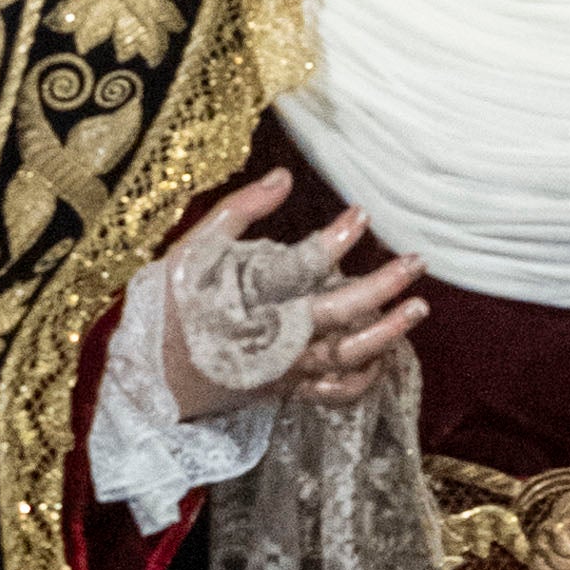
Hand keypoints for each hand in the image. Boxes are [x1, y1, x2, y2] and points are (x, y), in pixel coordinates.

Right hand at [154, 173, 425, 427]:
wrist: (151, 376)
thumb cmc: (174, 304)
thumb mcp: (195, 248)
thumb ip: (241, 210)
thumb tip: (285, 177)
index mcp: (249, 296)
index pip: (301, 265)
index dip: (335, 240)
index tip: (362, 215)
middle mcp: (273, 335)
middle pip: (338, 312)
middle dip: (382, 286)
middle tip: (417, 262)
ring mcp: (282, 368)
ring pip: (345, 355)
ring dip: (387, 333)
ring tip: (418, 307)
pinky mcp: (285, 391)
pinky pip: (333, 392)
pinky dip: (363, 379)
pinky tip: (385, 357)